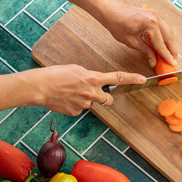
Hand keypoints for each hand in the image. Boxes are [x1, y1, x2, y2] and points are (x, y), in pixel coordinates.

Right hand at [26, 65, 145, 115]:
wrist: (39, 87)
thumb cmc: (55, 74)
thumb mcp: (76, 69)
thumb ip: (89, 76)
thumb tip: (94, 82)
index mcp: (93, 78)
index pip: (117, 78)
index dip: (132, 79)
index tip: (143, 79)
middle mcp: (92, 92)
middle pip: (109, 99)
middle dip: (106, 98)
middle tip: (95, 93)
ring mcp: (85, 104)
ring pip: (93, 104)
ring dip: (87, 100)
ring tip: (72, 93)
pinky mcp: (76, 112)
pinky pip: (81, 109)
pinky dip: (76, 105)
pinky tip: (66, 99)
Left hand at [100, 3, 177, 66]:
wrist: (110, 12)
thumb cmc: (117, 23)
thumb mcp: (132, 42)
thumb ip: (146, 51)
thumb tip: (153, 61)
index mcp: (150, 24)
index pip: (161, 44)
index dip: (167, 55)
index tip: (171, 63)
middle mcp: (155, 17)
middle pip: (169, 37)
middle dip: (172, 49)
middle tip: (173, 60)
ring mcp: (155, 15)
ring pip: (168, 31)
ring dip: (170, 43)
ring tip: (170, 53)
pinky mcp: (152, 14)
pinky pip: (163, 27)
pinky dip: (165, 36)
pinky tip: (164, 44)